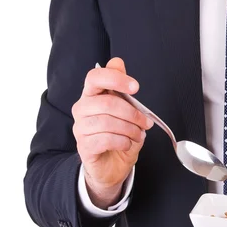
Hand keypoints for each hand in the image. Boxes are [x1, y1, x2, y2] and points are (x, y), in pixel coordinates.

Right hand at [72, 57, 152, 207]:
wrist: (112, 165)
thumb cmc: (119, 134)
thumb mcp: (126, 110)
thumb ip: (122, 87)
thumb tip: (117, 62)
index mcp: (92, 95)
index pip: (95, 76)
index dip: (116, 78)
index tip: (136, 87)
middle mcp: (81, 109)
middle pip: (108, 102)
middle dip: (133, 113)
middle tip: (146, 123)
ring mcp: (80, 128)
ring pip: (109, 122)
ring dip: (131, 130)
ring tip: (138, 135)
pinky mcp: (84, 146)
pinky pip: (107, 139)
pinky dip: (123, 142)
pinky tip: (127, 144)